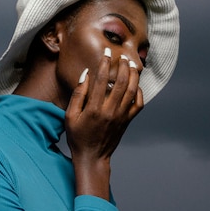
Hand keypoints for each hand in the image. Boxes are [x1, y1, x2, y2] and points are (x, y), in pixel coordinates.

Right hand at [66, 54, 142, 197]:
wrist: (92, 157)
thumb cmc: (78, 137)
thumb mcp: (70, 116)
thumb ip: (78, 95)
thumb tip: (86, 74)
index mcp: (94, 109)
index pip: (102, 80)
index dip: (105, 64)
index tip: (107, 53)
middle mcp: (110, 111)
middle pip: (121, 82)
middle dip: (122, 66)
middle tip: (121, 56)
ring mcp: (121, 117)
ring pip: (132, 91)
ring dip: (133, 76)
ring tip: (131, 64)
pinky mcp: (127, 121)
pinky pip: (138, 104)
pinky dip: (139, 93)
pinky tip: (136, 84)